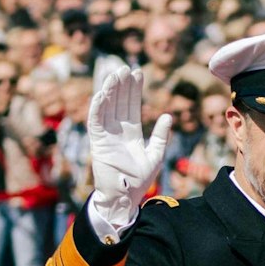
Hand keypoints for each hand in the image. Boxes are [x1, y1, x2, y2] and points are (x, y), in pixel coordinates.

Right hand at [87, 68, 173, 229]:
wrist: (125, 198)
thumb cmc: (139, 181)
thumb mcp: (155, 155)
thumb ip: (161, 136)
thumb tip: (168, 116)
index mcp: (131, 133)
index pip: (132, 106)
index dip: (134, 90)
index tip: (138, 73)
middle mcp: (117, 131)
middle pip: (119, 103)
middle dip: (122, 85)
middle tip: (126, 67)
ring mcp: (106, 136)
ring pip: (107, 108)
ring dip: (110, 91)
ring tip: (115, 74)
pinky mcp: (97, 143)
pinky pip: (95, 121)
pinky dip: (97, 107)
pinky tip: (102, 93)